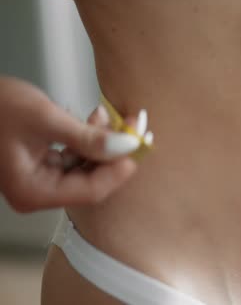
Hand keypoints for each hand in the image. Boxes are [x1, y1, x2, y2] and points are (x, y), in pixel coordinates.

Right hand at [0, 77, 148, 211]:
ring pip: (87, 167)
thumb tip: (126, 146)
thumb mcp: (45, 119)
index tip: (139, 143)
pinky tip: (95, 118)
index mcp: (33, 191)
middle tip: (136, 125)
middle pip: (92, 180)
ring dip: (104, 143)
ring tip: (113, 116)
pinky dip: (89, 139)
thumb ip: (87, 137)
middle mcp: (37, 192)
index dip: (119, 169)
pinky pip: (76, 157)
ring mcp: (40, 179)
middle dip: (115, 153)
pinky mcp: (43, 164)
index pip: (91, 191)